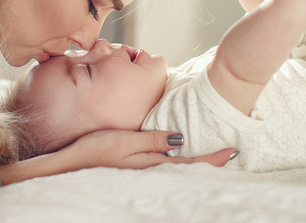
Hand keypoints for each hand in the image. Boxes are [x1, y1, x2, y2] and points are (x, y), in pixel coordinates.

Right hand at [62, 129, 237, 168]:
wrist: (71, 162)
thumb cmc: (95, 149)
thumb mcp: (125, 142)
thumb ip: (153, 140)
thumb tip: (182, 139)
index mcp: (152, 163)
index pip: (191, 163)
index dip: (213, 158)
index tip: (234, 151)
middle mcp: (152, 167)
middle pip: (188, 166)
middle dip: (211, 160)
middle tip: (232, 151)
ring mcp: (144, 167)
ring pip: (178, 164)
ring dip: (197, 159)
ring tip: (214, 151)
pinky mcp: (137, 163)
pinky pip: (165, 161)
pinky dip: (179, 157)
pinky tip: (182, 150)